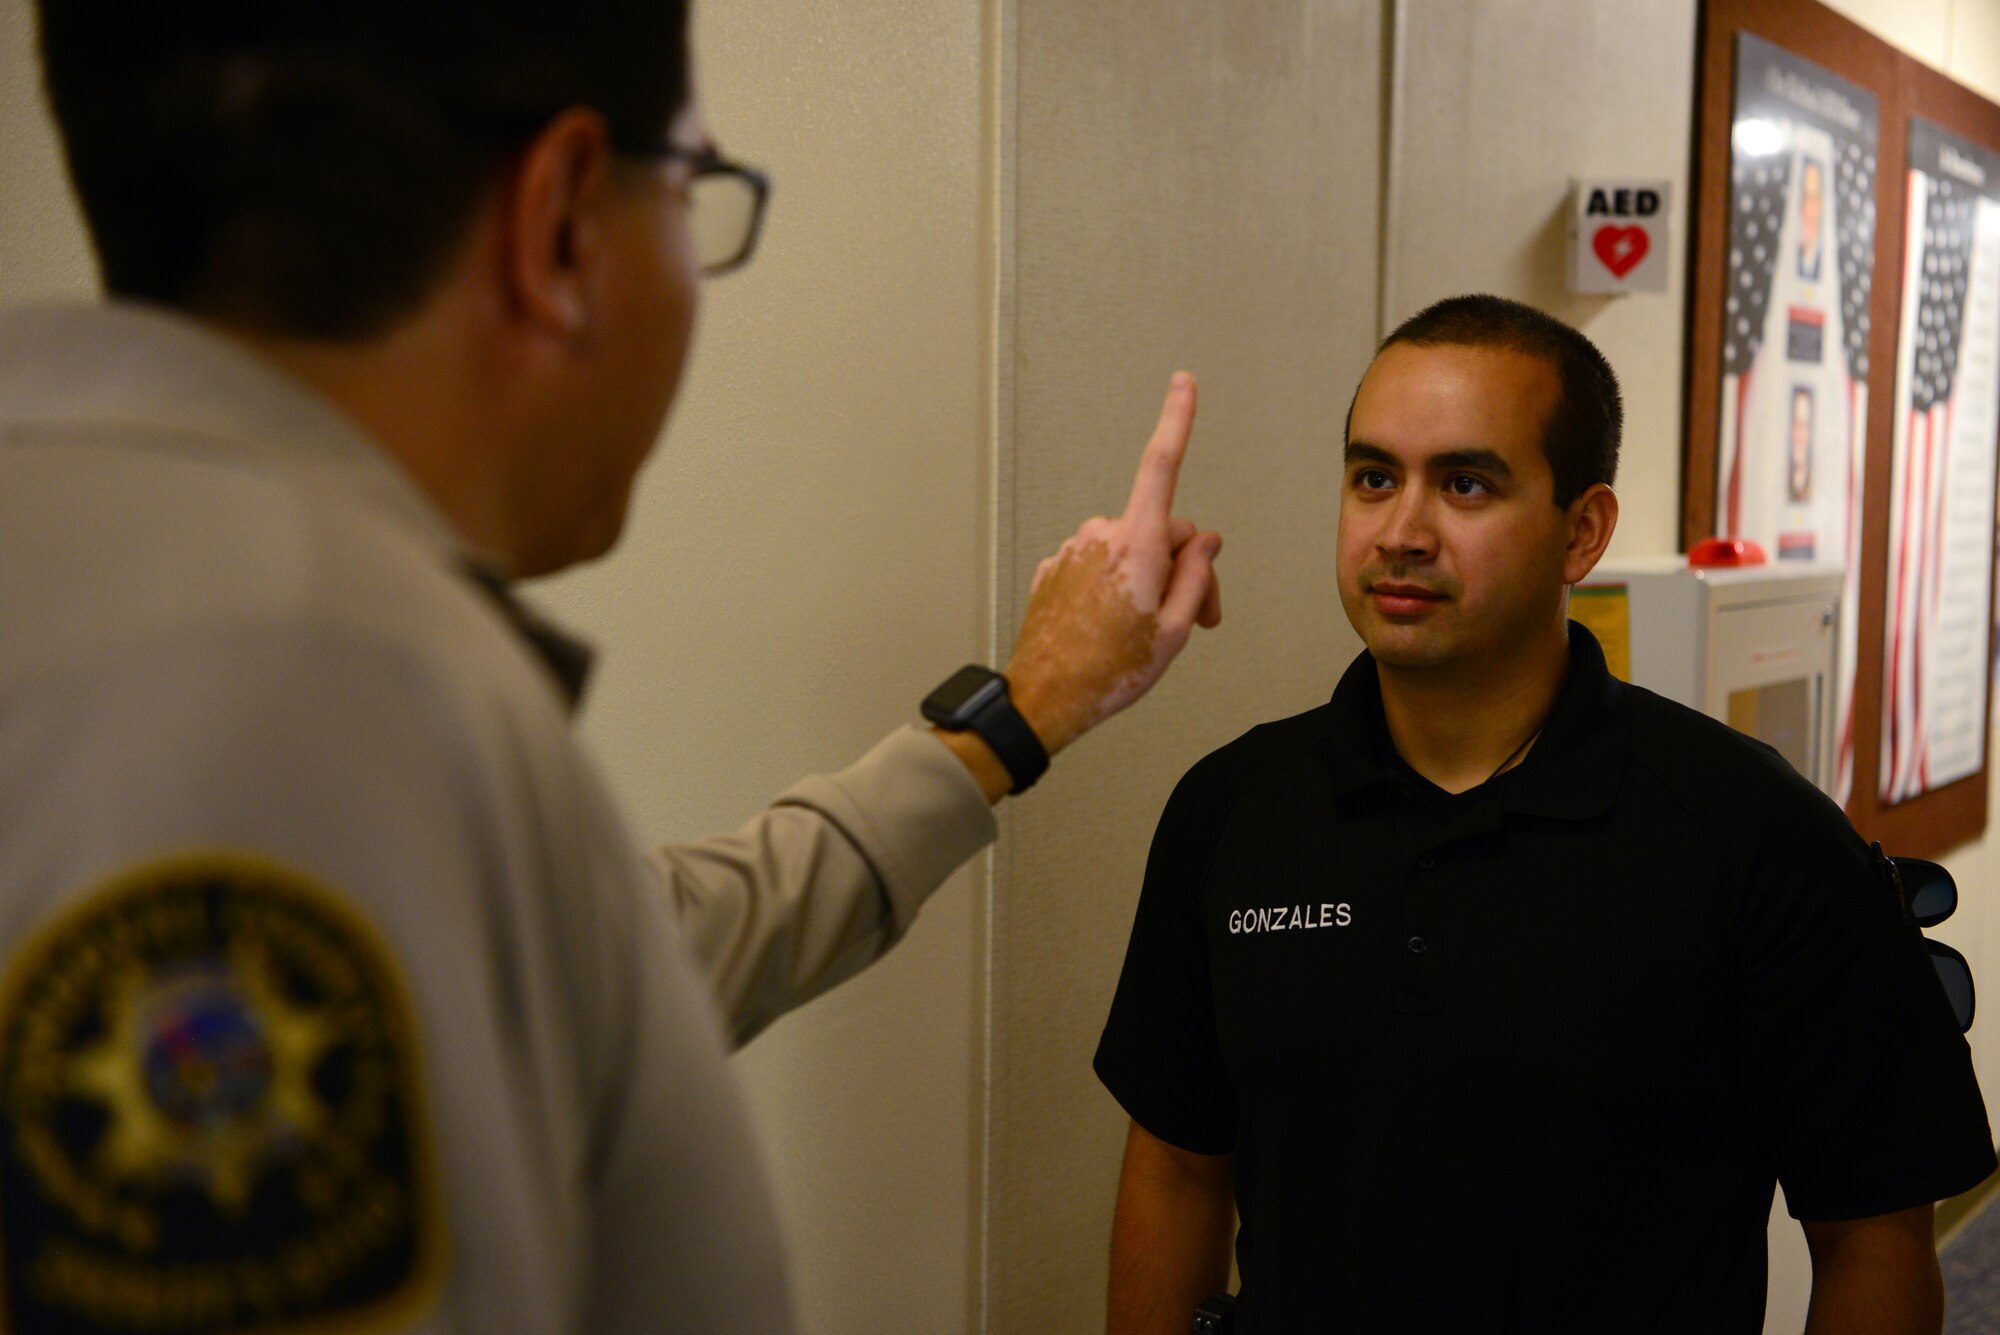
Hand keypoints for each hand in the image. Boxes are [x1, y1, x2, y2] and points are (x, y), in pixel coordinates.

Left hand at [1004, 372, 1222, 754]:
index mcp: (1135, 544)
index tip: (1183, 383)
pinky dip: (1116, 586)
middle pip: (1161, 530)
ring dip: (1149, 579)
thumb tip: (1204, 541)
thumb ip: (1197, 575)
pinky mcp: (1054, 568)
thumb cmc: (1111, 671)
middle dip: (1185, 566)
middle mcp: (1100, 535)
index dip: (1176, 420)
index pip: (1161, 466)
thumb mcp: (1176, 629)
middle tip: (1201, 621)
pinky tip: (1113, 626)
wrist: (1044, 697)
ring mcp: (1073, 550)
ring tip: (1149, 631)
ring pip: (1130, 548)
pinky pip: (1100, 564)